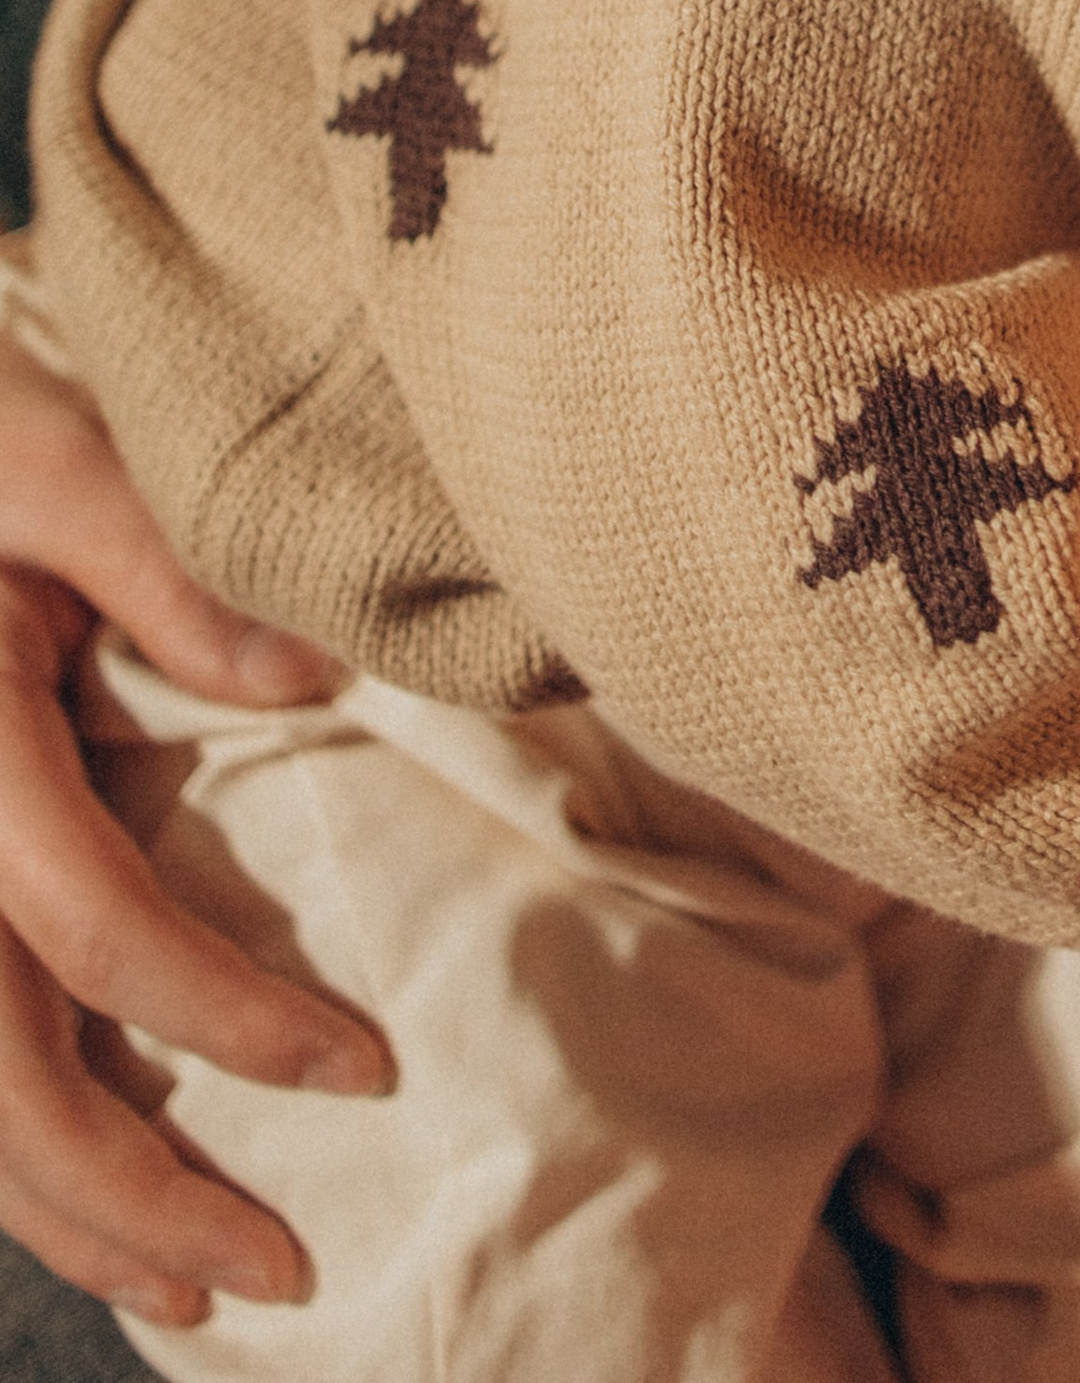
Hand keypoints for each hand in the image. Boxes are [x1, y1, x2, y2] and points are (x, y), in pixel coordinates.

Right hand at [0, 329, 384, 1327]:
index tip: (366, 1068)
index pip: (93, 928)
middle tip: (286, 1272)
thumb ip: (172, 571)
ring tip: (197, 1294)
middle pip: (0, 1083)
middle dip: (136, 1199)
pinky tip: (87, 1217)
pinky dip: (9, 1167)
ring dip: (67, 1221)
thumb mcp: (53, 461)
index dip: (228, 1016)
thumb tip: (312, 681)